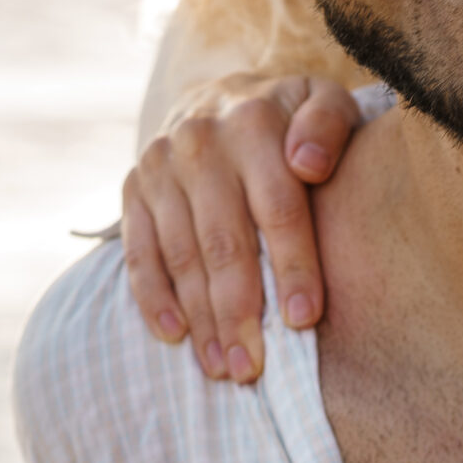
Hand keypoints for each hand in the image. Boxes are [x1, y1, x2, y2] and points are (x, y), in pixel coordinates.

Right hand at [121, 72, 360, 383]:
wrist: (221, 95)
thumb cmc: (291, 116)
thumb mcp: (323, 101)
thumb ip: (329, 125)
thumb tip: (309, 164)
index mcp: (253, 121)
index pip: (276, 206)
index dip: (292, 265)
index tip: (303, 320)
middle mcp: (201, 141)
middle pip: (223, 241)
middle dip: (239, 310)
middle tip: (254, 367)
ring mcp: (160, 165)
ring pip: (181, 254)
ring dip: (201, 317)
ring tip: (224, 367)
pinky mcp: (133, 187)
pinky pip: (138, 251)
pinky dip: (153, 298)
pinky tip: (175, 337)